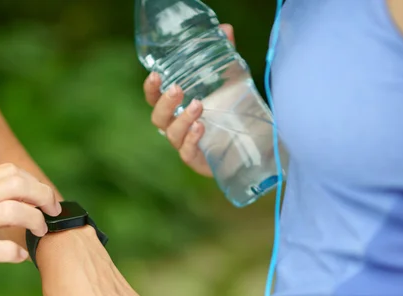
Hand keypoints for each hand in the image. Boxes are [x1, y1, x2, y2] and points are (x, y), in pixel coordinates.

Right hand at [0, 163, 60, 283]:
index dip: (35, 183)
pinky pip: (2, 250)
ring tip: (39, 232)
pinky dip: (18, 253)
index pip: (11, 172)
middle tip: (52, 212)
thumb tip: (10, 196)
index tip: (44, 198)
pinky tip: (20, 256)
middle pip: (18, 184)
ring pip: (14, 211)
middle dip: (43, 197)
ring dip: (35, 221)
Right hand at [143, 24, 234, 176]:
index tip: (156, 75)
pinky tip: (201, 127)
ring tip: (198, 106)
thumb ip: (225, 57)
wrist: (252, 143)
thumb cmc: (232, 112)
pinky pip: (186, 152)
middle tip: (177, 89)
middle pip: (158, 117)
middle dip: (165, 103)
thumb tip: (226, 29)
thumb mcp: (230, 81)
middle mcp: (176, 127)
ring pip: (171, 134)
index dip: (151, 89)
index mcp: (176, 109)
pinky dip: (191, 139)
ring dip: (182, 119)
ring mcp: (185, 145)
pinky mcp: (197, 160)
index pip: (154, 99)